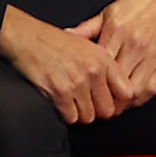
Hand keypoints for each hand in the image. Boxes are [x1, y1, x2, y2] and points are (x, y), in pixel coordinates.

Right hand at [0, 5, 130, 125]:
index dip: (119, 102)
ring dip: (81, 114)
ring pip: (89, 117)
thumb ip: (107, 66)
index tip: (111, 103)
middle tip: (89, 106)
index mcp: (104, 60)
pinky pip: (71, 117)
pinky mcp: (59, 93)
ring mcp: (77, 83)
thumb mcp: (90, 46)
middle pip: (108, 110)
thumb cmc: (57, 43)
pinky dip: (66, 115)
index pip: (127, 92)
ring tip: (74, 103)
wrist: (28, 39)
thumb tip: (122, 90)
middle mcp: (94, 72)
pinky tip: (62, 104)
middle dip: (98, 111)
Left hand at [72, 0, 155, 111]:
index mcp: (117, 32)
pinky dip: (140, 98)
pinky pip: (152, 89)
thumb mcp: (108, 13)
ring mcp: (153, 56)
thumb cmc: (137, 6)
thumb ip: (87, 29)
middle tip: (97, 104)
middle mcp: (135, 45)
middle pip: (116, 83)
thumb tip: (66, 36)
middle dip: (106, 98)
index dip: (92, 84)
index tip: (85, 93)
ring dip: (123, 102)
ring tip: (114, 105)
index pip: (100, 67)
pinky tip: (131, 99)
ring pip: (135, 90)